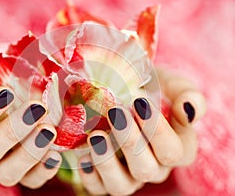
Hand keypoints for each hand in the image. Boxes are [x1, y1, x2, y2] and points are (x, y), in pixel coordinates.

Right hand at [0, 52, 61, 187]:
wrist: (15, 94)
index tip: (7, 92)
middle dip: (12, 130)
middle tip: (38, 108)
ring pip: (5, 172)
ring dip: (29, 153)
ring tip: (49, 131)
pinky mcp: (19, 172)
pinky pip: (28, 181)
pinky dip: (42, 171)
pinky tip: (55, 154)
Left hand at [77, 68, 205, 194]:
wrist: (133, 92)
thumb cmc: (156, 91)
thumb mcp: (175, 87)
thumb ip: (188, 96)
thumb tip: (188, 109)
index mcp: (177, 150)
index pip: (173, 151)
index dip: (158, 131)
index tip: (140, 102)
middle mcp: (155, 168)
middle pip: (146, 169)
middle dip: (130, 142)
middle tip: (116, 113)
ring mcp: (130, 176)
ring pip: (122, 186)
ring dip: (107, 163)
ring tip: (96, 137)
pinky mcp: (106, 177)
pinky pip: (99, 188)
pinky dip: (90, 177)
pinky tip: (84, 157)